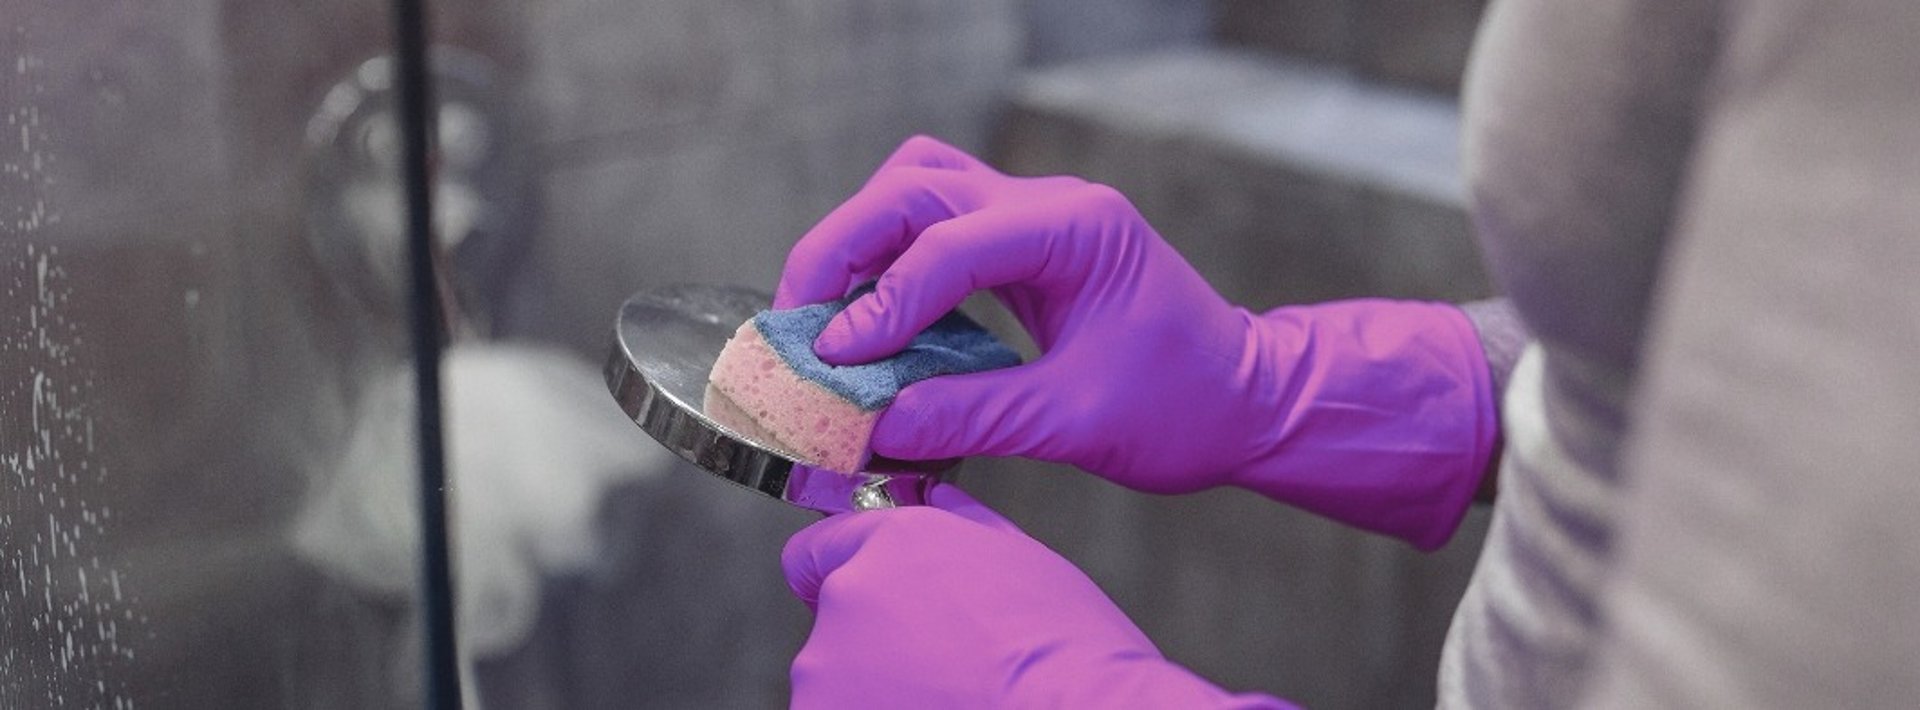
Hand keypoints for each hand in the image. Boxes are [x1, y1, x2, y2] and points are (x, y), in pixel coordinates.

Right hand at [778, 136, 1497, 548]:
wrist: (1248, 401)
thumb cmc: (1184, 408)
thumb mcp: (1073, 423)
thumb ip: (969, 416)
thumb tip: (870, 425)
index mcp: (1078, 231)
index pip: (950, 245)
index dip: (881, 302)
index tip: (832, 358)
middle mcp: (1052, 205)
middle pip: (915, 187)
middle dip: (844, 248)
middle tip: (798, 321)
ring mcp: (1037, 217)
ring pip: (919, 186)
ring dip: (861, 240)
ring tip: (824, 312)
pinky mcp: (1025, 244)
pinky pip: (938, 225)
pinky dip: (891, 260)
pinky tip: (871, 320)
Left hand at [782, 483, 1294, 708]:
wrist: (1078, 708)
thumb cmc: (1065, 648)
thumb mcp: (1020, 557)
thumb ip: (960, 524)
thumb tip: (939, 502)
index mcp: (892, 543)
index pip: (815, 553)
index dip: (839, 578)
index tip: (865, 607)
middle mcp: (850, 597)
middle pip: (832, 621)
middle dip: (872, 641)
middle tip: (938, 663)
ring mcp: (830, 668)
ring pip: (834, 679)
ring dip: (871, 687)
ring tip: (945, 695)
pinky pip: (838, 707)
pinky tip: (937, 708)